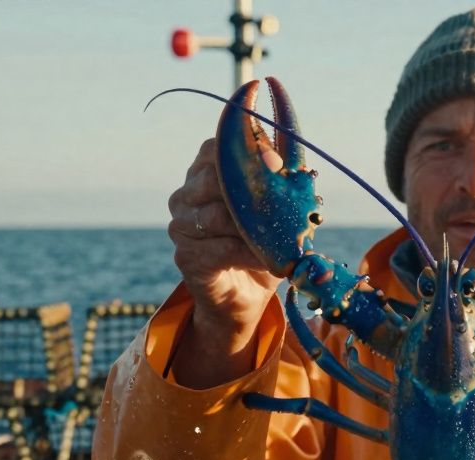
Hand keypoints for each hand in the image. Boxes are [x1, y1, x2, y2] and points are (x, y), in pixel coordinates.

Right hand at [167, 138, 281, 386]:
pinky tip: (269, 258)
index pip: (215, 148)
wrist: (245, 296)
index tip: (277, 163)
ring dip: (254, 226)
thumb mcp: (275, 209)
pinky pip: (221, 248)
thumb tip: (294, 157)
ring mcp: (180, 226)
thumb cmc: (261, 243)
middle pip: (212, 179)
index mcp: (203, 173)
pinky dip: (250, 253)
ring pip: (217, 215)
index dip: (245, 151)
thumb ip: (281, 181)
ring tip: (281, 237)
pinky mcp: (186, 256)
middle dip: (252, 189)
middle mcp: (185, 195)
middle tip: (282, 204)